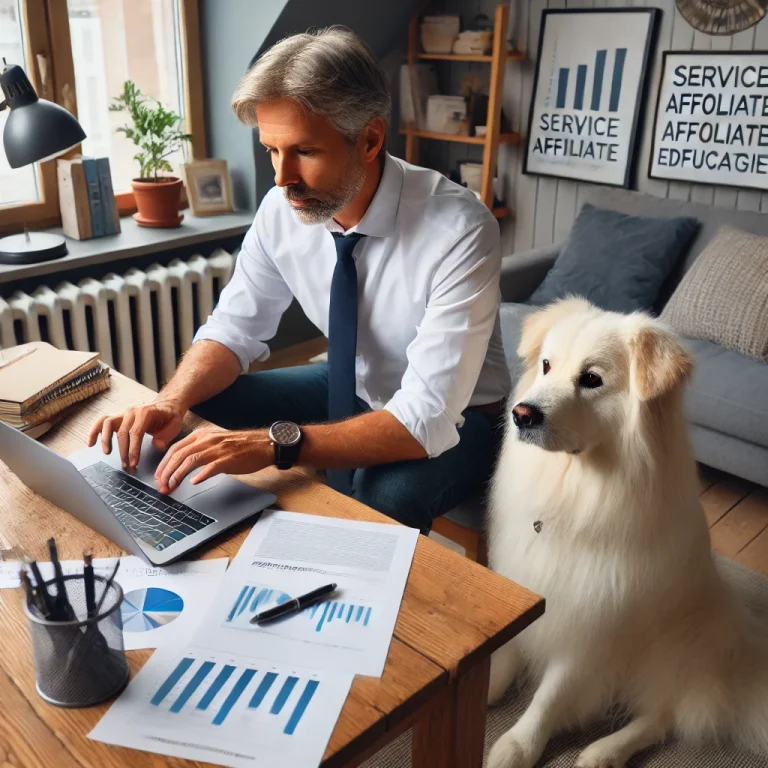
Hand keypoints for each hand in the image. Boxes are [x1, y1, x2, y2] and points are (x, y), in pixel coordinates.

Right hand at [87, 399, 185, 468]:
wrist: (166, 406)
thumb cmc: (170, 417)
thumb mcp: (175, 425)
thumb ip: (166, 436)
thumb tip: (156, 446)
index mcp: (146, 413)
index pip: (136, 433)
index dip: (133, 449)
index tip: (134, 463)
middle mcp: (132, 411)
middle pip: (122, 432)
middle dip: (123, 452)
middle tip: (127, 467)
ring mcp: (123, 413)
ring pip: (107, 424)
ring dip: (105, 440)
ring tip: (107, 453)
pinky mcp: (118, 417)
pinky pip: (102, 422)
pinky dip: (94, 431)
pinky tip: (91, 443)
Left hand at [154, 427, 271, 493]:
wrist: (262, 444)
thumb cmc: (240, 445)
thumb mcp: (215, 442)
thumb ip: (199, 449)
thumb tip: (181, 464)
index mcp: (202, 435)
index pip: (175, 448)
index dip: (163, 464)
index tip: (159, 476)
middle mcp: (207, 440)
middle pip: (179, 455)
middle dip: (166, 472)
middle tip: (162, 486)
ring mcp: (218, 449)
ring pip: (190, 460)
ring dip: (178, 475)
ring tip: (172, 486)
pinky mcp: (228, 459)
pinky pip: (211, 466)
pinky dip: (201, 475)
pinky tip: (194, 482)